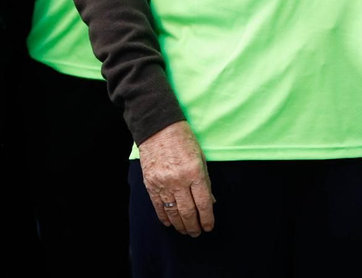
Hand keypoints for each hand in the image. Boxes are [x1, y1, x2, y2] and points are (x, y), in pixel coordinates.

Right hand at [139, 121, 214, 236]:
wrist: (158, 127)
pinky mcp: (150, 183)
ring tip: (185, 231)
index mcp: (195, 172)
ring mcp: (163, 183)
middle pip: (188, 211)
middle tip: (196, 233)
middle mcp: (179, 180)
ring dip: (180, 225)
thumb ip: (205, 181)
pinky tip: (169, 223)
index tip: (209, 227)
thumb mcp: (200, 157)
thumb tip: (210, 202)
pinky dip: (164, 217)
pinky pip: (158, 206)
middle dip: (194, 226)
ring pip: (173, 212)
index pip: (203, 203)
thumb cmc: (183, 139)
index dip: (207, 218)